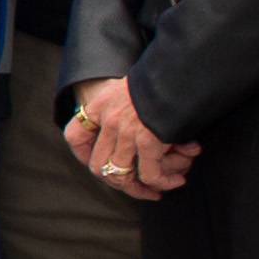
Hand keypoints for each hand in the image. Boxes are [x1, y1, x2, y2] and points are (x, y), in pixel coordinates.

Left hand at [60, 80, 193, 202]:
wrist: (183, 68)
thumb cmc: (164, 78)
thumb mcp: (132, 86)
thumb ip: (124, 105)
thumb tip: (131, 127)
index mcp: (101, 104)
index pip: (75, 136)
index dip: (82, 155)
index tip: (97, 163)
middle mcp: (109, 119)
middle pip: (98, 165)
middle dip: (117, 182)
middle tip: (136, 186)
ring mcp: (126, 132)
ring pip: (121, 175)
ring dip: (139, 189)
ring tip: (156, 191)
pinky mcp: (148, 141)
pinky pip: (149, 174)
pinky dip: (162, 183)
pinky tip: (175, 182)